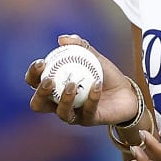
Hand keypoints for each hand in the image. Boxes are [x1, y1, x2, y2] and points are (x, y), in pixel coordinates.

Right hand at [24, 34, 139, 126]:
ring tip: (72, 84)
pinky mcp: (89, 120)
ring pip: (62, 113)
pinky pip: (87, 111)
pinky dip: (92, 97)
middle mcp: (59, 103)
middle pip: (38, 104)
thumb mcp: (94, 57)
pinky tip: (97, 85)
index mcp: (54, 87)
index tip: (41, 62)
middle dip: (40, 93)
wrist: (127, 91)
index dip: (33, 74)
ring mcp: (74, 114)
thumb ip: (80, 46)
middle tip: (49, 80)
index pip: (34, 83)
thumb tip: (62, 39)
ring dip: (65, 99)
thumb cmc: (105, 74)